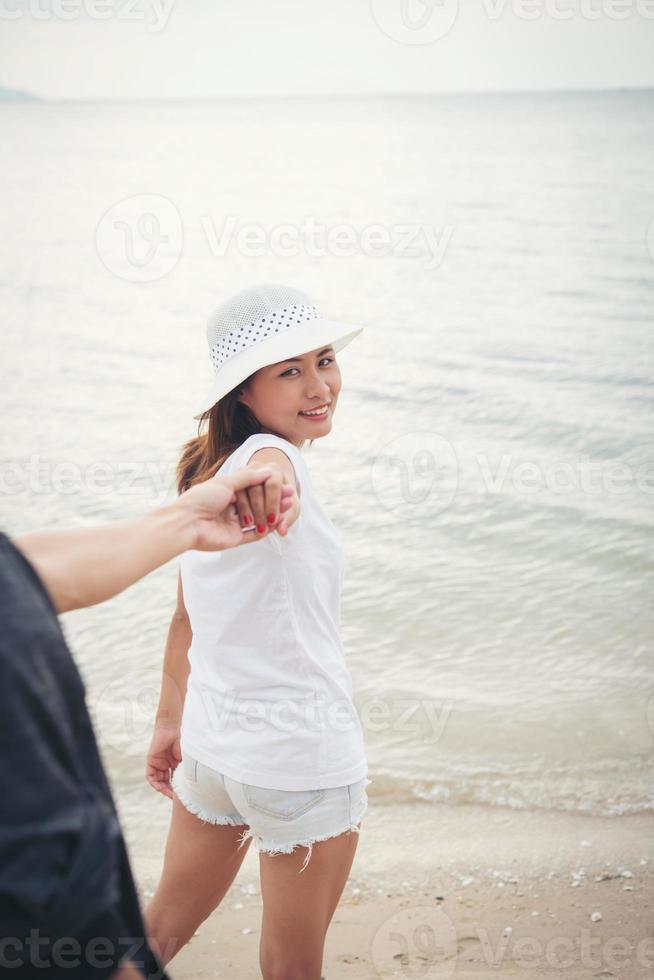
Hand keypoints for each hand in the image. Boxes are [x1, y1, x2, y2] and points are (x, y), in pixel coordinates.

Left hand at [146, 725, 181, 798]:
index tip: (182, 795)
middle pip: (167, 781)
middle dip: (170, 790)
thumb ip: (187, 769)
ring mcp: (159, 762)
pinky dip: (154, 782)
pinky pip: (150, 775)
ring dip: (163, 788)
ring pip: (158, 780)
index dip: (178, 788)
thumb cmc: (184, 740)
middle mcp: (167, 764)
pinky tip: (160, 787)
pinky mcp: (151, 760)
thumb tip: (194, 784)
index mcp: (176, 763)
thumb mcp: (187, 757)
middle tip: (175, 797)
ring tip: (169, 794)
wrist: (173, 727)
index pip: (176, 779)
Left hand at [177, 466, 295, 551]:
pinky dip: (266, 529)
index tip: (284, 482)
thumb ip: (248, 478)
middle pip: (257, 504)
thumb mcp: (226, 482)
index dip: (268, 487)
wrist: (187, 522)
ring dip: (273, 513)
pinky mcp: (234, 539)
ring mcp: (233, 524)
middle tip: (291, 496)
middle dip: (274, 500)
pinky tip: (278, 521)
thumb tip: (267, 470)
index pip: (252, 489)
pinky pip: (254, 535)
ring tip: (288, 506)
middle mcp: (230, 508)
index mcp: (226, 493)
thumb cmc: (202, 498)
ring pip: (258, 519)